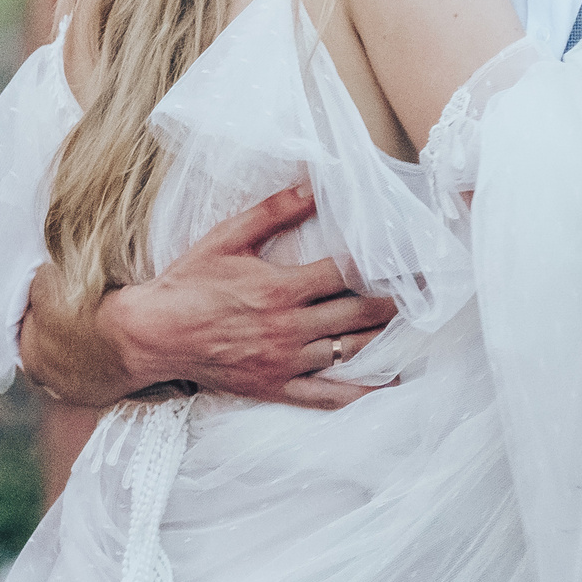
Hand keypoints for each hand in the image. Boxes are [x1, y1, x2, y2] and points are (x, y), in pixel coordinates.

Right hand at [96, 186, 398, 409]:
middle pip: (358, 314)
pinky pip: (327, 395)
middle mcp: (289, 327)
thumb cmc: (188, 282)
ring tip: (416, 326)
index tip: (411, 257)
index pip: (346, 273)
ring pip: (349, 352)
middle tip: (428, 291)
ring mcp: (285, 361)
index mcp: (281, 287)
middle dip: (395, 301)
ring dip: (386, 339)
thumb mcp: (227, 237)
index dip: (381, 264)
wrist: (152, 335)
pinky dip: (361, 392)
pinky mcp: (276, 387)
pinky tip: (388, 382)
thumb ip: (273, 212)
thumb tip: (313, 185)